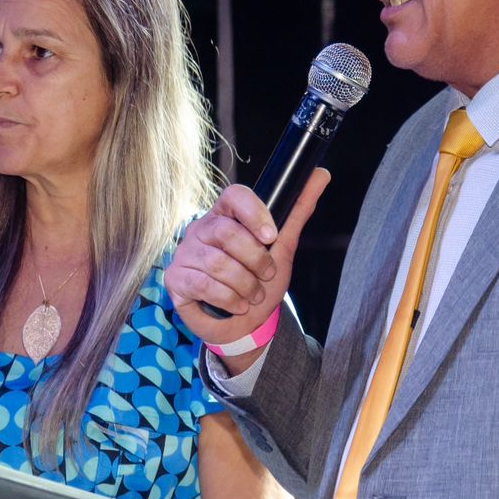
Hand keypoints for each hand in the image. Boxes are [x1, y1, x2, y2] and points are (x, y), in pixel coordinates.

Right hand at [165, 169, 329, 349]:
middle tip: (266, 276)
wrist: (244, 324)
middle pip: (227, 233)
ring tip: (253, 295)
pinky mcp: (176, 278)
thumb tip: (322, 173)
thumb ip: (298, 211)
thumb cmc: (260, 282)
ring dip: (245, 285)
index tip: (272, 237)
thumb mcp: (283, 247)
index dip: (254, 214)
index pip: (234, 196)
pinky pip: (203, 284)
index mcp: (225, 215)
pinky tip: (236, 304)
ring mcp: (185, 253)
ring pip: (218, 263)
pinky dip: (228, 299)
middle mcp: (201, 229)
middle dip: (256, 261)